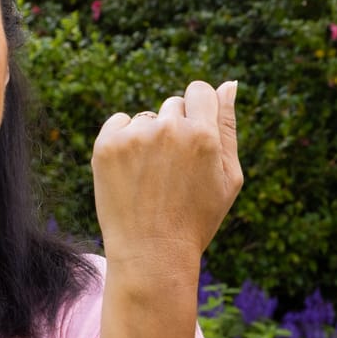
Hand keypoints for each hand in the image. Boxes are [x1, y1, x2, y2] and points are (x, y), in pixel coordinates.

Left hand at [93, 80, 242, 261]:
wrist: (152, 253)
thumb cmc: (197, 218)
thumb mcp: (228, 178)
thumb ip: (228, 127)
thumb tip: (229, 83)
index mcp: (204, 135)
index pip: (199, 90)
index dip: (198, 111)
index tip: (192, 136)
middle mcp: (170, 129)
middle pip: (173, 105)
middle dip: (175, 129)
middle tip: (173, 173)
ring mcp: (136, 136)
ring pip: (146, 118)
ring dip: (149, 138)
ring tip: (152, 179)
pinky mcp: (107, 145)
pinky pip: (119, 123)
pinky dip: (124, 142)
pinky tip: (131, 174)